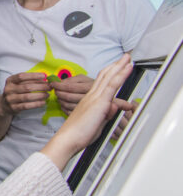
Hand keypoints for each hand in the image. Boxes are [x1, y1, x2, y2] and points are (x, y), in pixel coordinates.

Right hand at [0, 72, 50, 115]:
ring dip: (40, 95)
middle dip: (40, 86)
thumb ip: (28, 80)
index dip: (33, 75)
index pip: (22, 76)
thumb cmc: (15, 92)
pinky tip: (43, 102)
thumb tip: (44, 78)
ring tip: (47, 95)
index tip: (44, 76)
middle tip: (49, 87)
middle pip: (26, 87)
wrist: (4, 105)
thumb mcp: (17, 84)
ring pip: (27, 97)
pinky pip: (27, 106)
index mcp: (10, 80)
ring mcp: (10, 99)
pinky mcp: (13, 108)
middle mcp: (8, 89)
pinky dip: (36, 104)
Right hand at [41, 55, 132, 169]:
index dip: (109, 73)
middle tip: (124, 56)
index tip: (116, 67)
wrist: (67, 139)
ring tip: (127, 58)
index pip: (101, 83)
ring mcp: (95, 97)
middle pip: (105, 76)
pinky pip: (112, 84)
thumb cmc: (78, 135)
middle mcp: (91, 96)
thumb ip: (105, 114)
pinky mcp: (99, 101)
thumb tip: (113, 108)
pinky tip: (126, 68)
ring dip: (119, 66)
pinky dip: (120, 74)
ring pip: (109, 77)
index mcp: (89, 100)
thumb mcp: (95, 123)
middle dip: (115, 65)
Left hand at [51, 74, 93, 114]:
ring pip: (69, 105)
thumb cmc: (90, 85)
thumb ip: (71, 79)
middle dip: (59, 93)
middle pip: (69, 97)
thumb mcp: (83, 78)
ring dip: (60, 101)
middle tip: (55, 91)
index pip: (70, 87)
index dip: (59, 86)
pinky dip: (63, 108)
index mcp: (89, 87)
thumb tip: (60, 82)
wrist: (104, 95)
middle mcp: (89, 97)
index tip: (53, 84)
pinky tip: (63, 104)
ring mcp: (87, 107)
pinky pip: (70, 112)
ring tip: (59, 97)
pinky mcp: (84, 114)